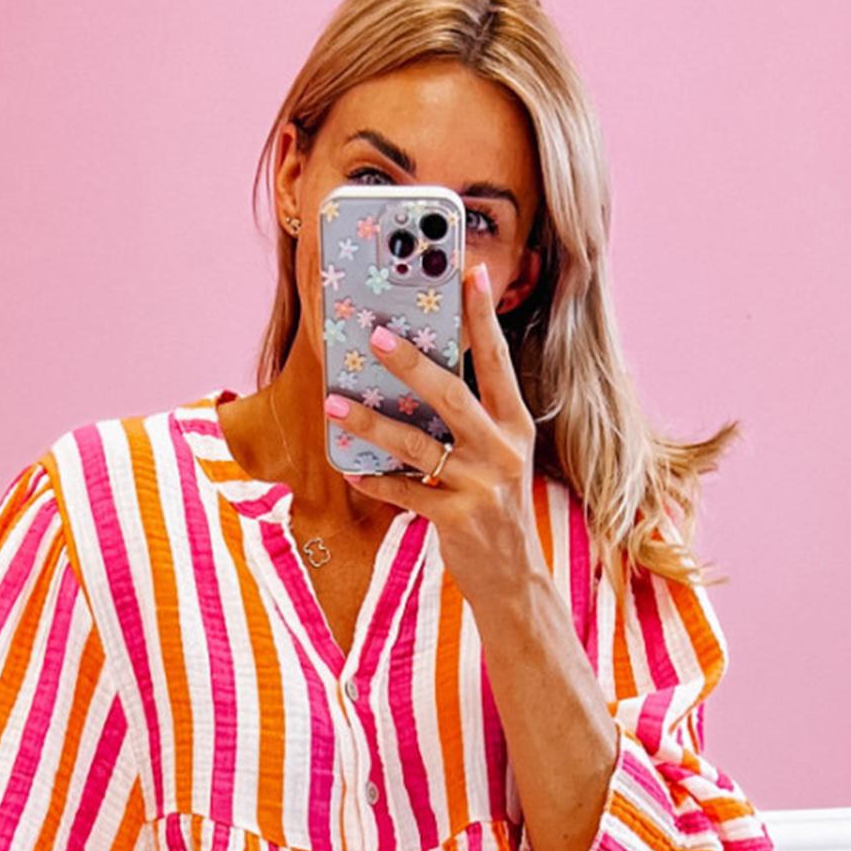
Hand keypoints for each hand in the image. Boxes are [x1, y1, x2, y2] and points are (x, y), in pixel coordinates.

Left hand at [323, 261, 547, 613]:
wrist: (514, 577)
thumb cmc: (496, 509)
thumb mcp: (497, 458)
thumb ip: (469, 422)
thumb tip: (417, 381)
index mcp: (514, 425)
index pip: (498, 361)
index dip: (483, 318)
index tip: (469, 273)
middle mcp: (502, 450)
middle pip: (452, 395)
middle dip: (412, 363)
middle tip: (376, 335)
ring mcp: (482, 485)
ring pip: (418, 445)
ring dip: (372, 423)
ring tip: (335, 405)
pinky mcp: (458, 519)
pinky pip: (405, 493)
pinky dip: (375, 480)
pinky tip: (350, 468)